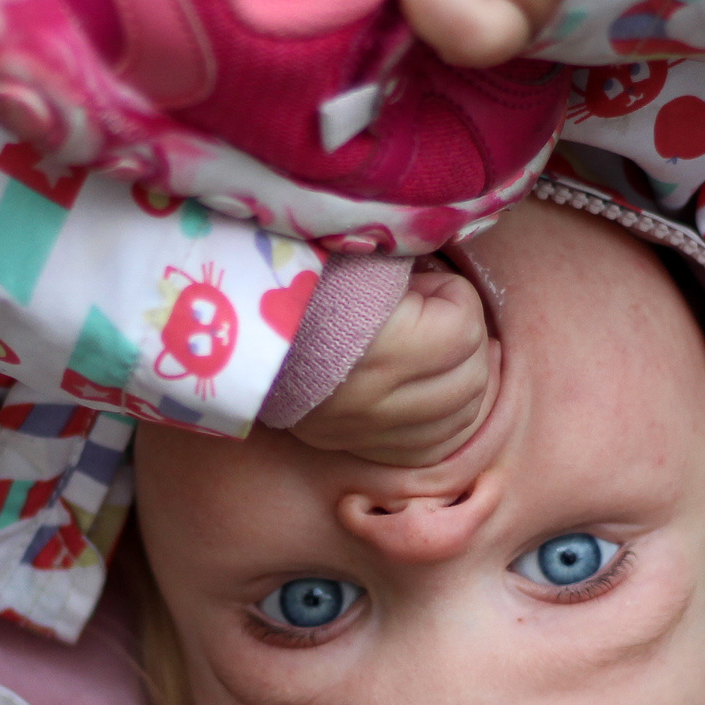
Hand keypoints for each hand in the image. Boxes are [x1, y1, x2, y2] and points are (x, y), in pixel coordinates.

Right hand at [288, 270, 497, 467]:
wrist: (232, 322)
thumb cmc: (301, 277)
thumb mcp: (357, 254)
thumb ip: (409, 268)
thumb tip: (447, 280)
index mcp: (378, 345)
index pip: (464, 328)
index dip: (455, 297)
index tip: (427, 282)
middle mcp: (374, 400)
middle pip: (471, 377)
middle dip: (466, 339)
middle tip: (437, 313)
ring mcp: (363, 432)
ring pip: (461, 418)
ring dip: (465, 379)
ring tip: (440, 349)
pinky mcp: (352, 447)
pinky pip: (429, 450)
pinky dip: (445, 421)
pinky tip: (435, 391)